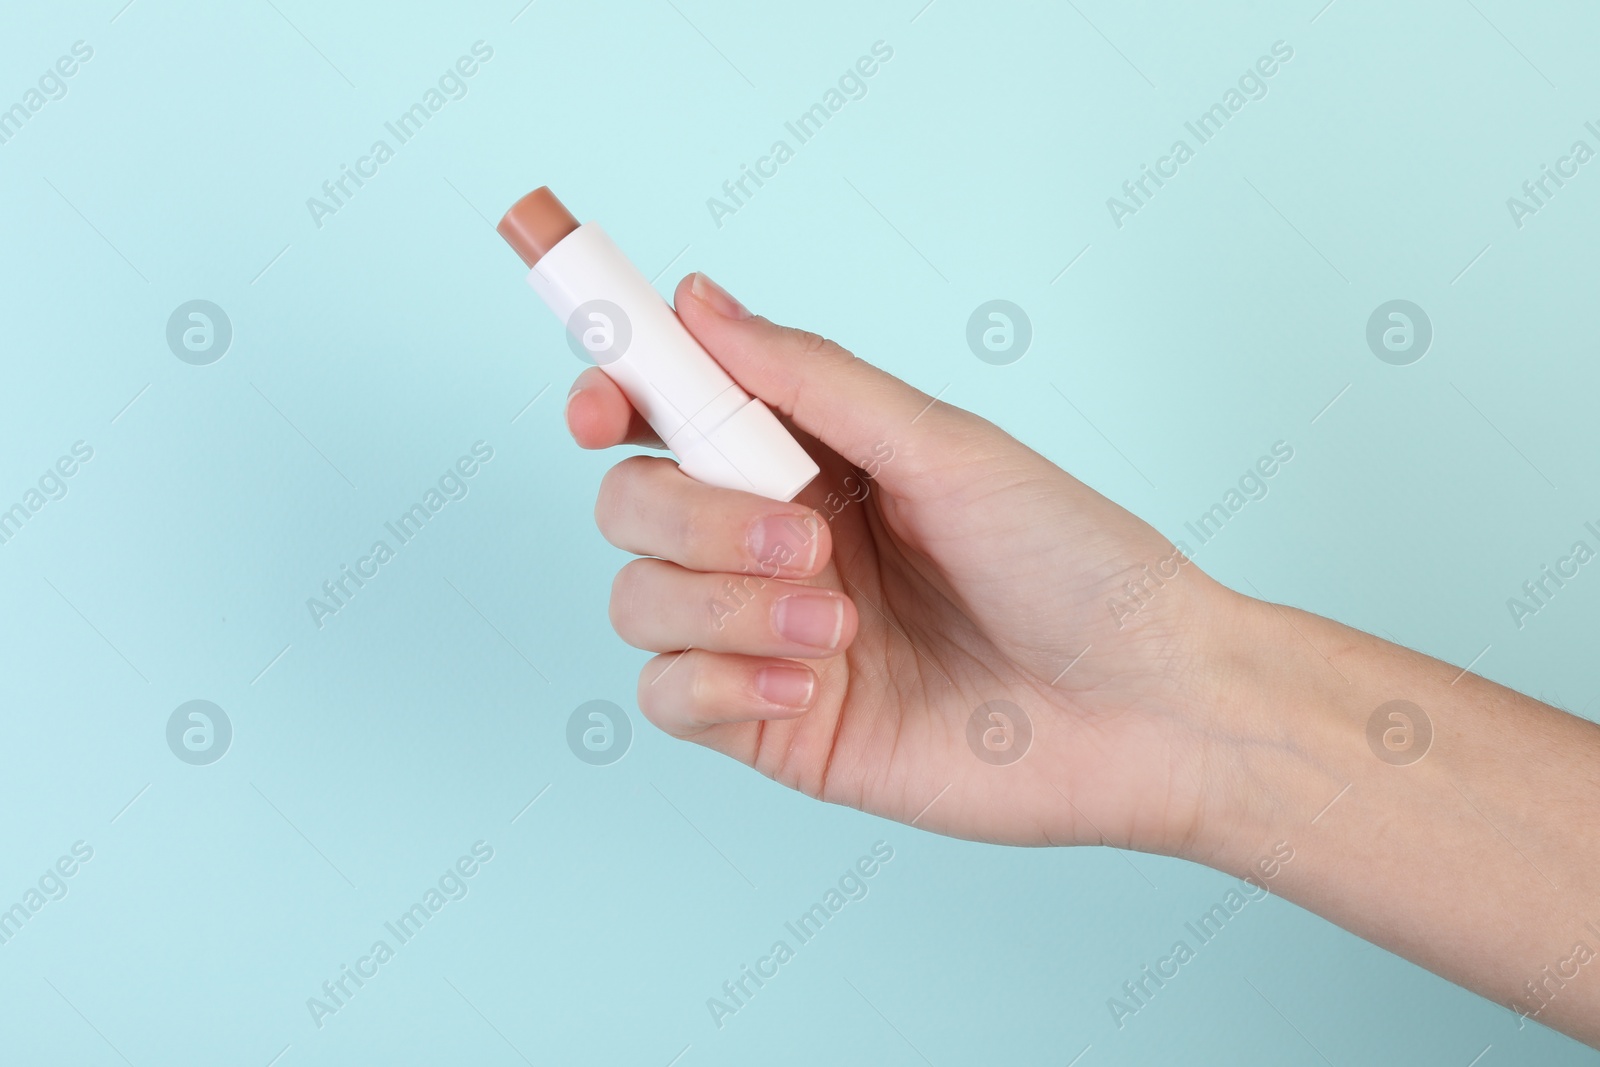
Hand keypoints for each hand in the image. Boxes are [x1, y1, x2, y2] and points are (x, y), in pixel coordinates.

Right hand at [567, 273, 1247, 857]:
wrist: (1146, 707)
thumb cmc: (1075, 563)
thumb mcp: (945, 447)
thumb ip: (810, 379)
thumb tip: (696, 300)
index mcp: (814, 461)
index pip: (670, 415)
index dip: (613, 397)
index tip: (601, 404)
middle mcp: (776, 544)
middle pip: (632, 507)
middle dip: (694, 518)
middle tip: (805, 538)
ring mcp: (769, 639)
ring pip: (638, 601)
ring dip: (724, 605)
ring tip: (838, 626)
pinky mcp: (777, 726)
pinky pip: (670, 698)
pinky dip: (722, 684)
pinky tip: (814, 683)